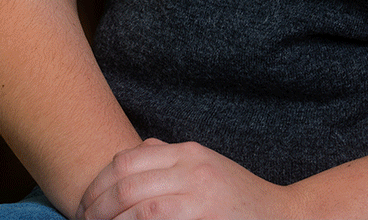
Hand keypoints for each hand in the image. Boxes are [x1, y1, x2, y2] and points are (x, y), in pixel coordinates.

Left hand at [78, 138, 294, 219]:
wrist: (282, 218)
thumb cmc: (239, 198)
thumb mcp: (206, 167)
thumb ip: (172, 158)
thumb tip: (133, 153)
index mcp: (188, 153)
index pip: (127, 159)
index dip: (98, 183)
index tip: (84, 203)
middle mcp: (192, 170)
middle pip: (126, 182)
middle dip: (95, 206)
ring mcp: (198, 198)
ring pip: (137, 207)